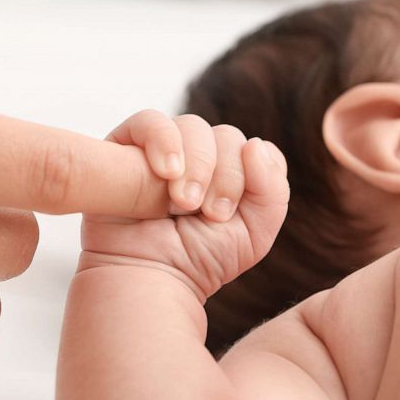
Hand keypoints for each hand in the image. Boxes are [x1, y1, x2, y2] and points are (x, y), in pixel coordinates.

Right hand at [80, 110, 289, 301]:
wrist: (149, 278)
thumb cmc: (198, 261)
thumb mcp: (254, 233)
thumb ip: (273, 190)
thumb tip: (255, 144)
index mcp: (230, 174)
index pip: (253, 149)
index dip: (249, 173)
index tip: (226, 215)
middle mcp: (199, 158)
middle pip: (226, 136)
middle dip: (224, 176)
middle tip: (208, 214)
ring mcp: (163, 151)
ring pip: (193, 126)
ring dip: (197, 163)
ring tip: (182, 203)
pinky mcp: (126, 147)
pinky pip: (149, 121)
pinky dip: (163, 140)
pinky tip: (166, 171)